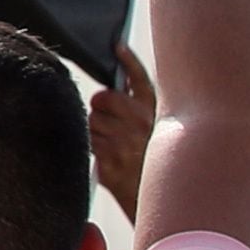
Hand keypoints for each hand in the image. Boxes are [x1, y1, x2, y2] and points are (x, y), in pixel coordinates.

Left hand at [89, 39, 158, 214]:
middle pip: (104, 97)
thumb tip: (113, 87)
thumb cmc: (152, 166)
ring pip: (92, 120)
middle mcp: (143, 124)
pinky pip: (90, 142)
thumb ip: (137, 111)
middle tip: (109, 120)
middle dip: (100, 107)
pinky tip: (109, 158)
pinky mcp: (111, 162)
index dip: (128, 60)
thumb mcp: (156, 135)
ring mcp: (127, 142)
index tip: (116, 45)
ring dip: (97, 131)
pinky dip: (95, 148)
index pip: (141, 79)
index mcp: (156, 114)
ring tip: (114, 146)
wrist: (160, 203)